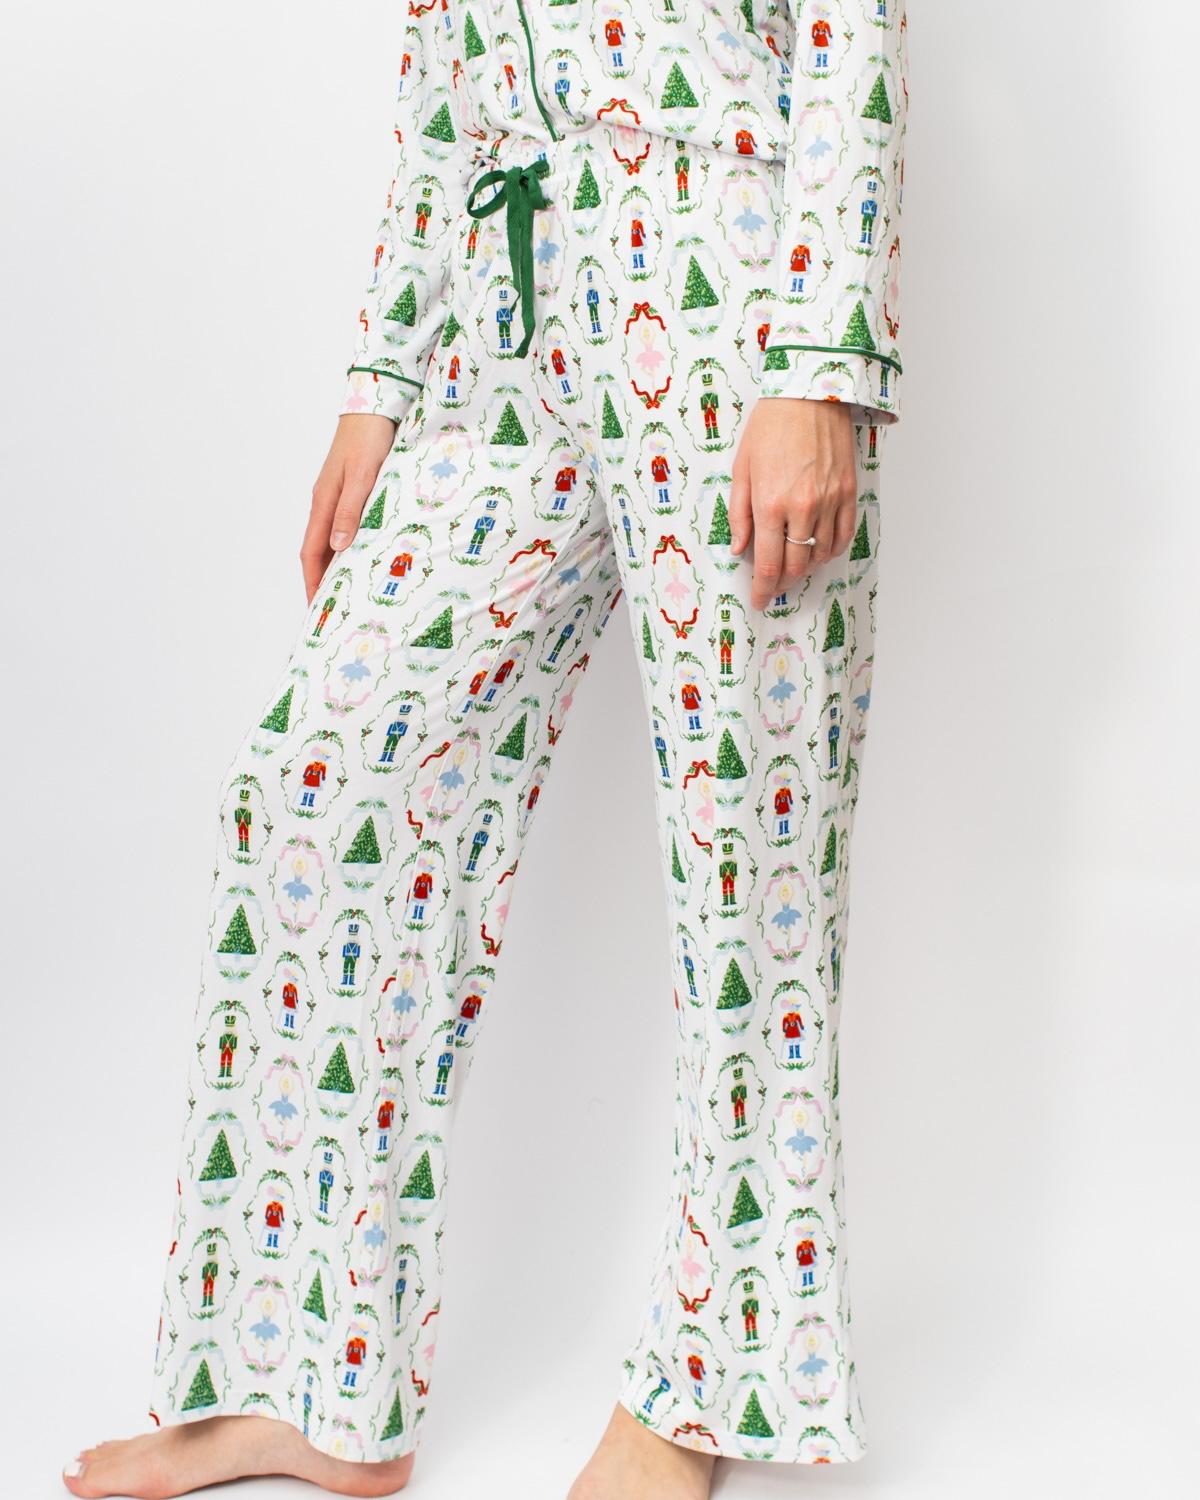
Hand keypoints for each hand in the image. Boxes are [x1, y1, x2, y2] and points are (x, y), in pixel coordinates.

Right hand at [300, 413, 397, 602]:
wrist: (373, 409)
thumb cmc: (368, 440)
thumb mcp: (363, 477)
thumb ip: (351, 511)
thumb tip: (338, 546)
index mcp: (323, 503)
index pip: (312, 553)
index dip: (313, 582)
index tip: (317, 607)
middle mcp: (326, 503)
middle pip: (319, 551)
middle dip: (322, 581)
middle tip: (333, 609)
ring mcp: (336, 497)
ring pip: (332, 540)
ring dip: (336, 566)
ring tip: (348, 591)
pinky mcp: (350, 491)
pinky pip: (344, 527)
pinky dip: (349, 547)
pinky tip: (362, 555)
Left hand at [729, 398, 857, 610]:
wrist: (810, 394)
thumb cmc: (770, 426)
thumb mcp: (742, 469)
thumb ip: (739, 513)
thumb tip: (739, 549)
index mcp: (770, 504)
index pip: (768, 564)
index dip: (762, 589)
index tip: (758, 600)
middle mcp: (802, 508)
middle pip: (795, 566)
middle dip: (782, 584)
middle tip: (773, 588)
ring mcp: (829, 502)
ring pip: (820, 555)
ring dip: (805, 569)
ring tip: (793, 569)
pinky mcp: (848, 492)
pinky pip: (843, 536)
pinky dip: (831, 551)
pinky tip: (819, 552)